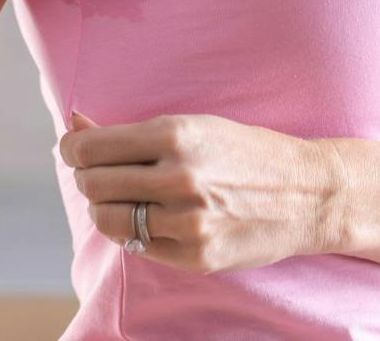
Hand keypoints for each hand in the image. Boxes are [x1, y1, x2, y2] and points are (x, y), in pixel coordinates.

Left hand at [59, 109, 339, 273]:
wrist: (306, 193)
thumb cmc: (242, 152)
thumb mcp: (192, 126)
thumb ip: (129, 131)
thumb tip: (74, 122)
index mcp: (176, 135)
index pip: (91, 149)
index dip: (73, 149)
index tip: (74, 149)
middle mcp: (179, 178)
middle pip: (94, 185)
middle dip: (88, 178)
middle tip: (101, 174)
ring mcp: (188, 222)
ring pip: (109, 220)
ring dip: (106, 208)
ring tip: (122, 198)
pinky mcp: (196, 256)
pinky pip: (137, 246)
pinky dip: (133, 231)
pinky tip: (149, 217)